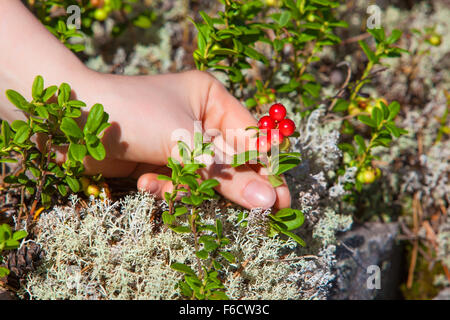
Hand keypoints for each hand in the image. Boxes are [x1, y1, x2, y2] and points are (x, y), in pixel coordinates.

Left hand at [67, 70, 290, 209]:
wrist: (71, 120)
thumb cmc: (133, 115)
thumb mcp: (185, 142)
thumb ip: (227, 174)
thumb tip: (268, 199)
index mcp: (212, 100)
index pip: (252, 138)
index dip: (269, 169)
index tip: (283, 199)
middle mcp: (199, 119)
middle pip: (233, 161)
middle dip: (233, 185)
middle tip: (260, 211)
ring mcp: (180, 142)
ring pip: (206, 178)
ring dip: (188, 186)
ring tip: (164, 181)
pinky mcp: (162, 162)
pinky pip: (181, 184)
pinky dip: (167, 188)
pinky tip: (147, 181)